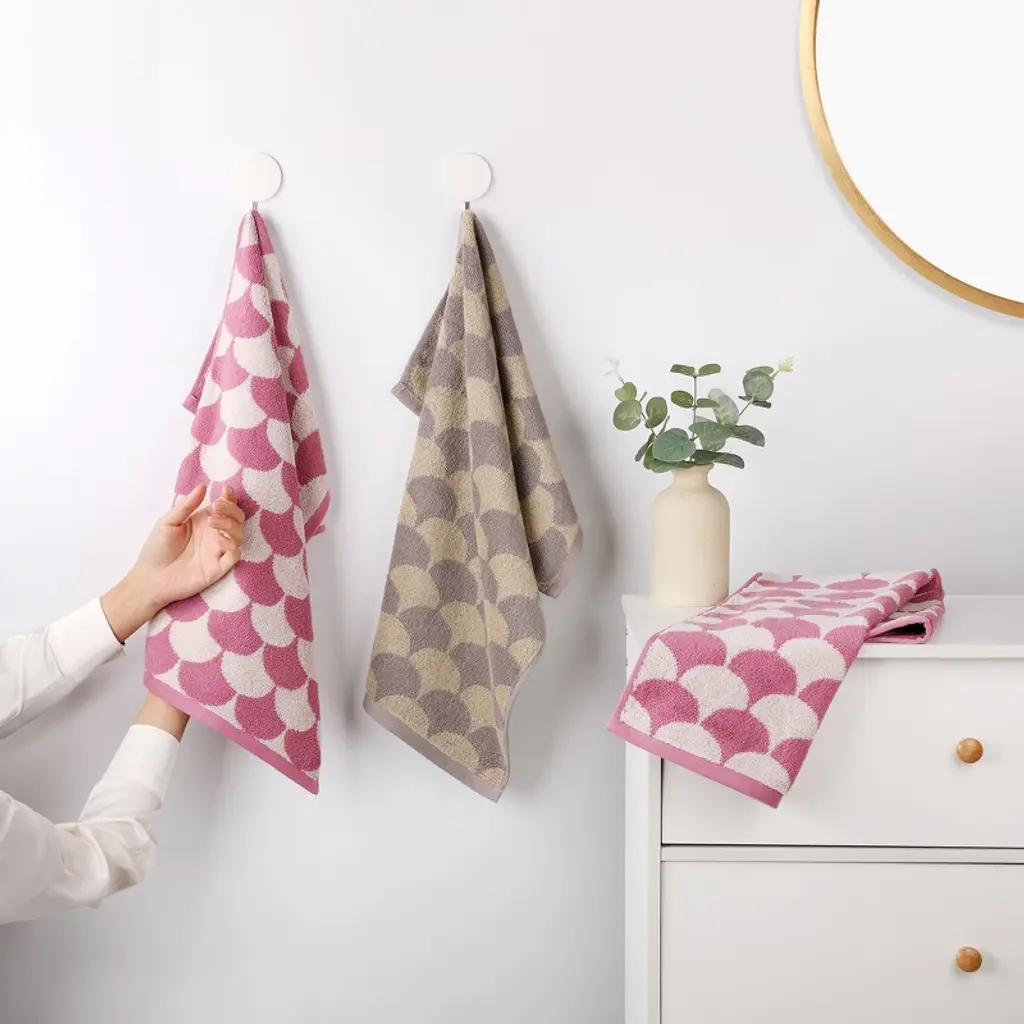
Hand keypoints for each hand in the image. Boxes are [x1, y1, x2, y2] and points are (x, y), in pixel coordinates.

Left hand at [102, 485, 244, 640]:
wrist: (150, 578)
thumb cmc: (156, 549)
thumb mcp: (167, 521)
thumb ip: (186, 506)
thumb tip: (203, 486)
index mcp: (204, 521)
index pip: (225, 506)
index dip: (230, 498)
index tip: (225, 490)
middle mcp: (214, 534)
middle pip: (237, 518)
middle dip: (232, 510)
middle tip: (218, 508)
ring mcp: (218, 551)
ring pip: (240, 534)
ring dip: (232, 525)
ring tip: (215, 523)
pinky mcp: (219, 567)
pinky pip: (235, 555)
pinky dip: (232, 545)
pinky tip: (218, 540)